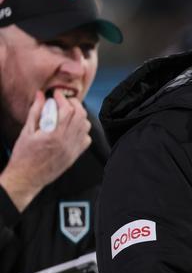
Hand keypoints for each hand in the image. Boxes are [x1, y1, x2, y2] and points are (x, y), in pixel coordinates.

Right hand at [0, 90, 91, 210]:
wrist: (27, 177)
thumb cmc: (24, 156)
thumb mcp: (26, 131)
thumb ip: (35, 112)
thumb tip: (41, 95)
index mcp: (54, 135)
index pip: (68, 110)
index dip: (63, 98)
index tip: (57, 95)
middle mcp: (67, 142)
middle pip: (81, 115)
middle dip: (73, 104)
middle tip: (64, 101)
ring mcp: (73, 149)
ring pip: (86, 126)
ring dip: (79, 116)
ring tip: (67, 113)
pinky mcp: (75, 155)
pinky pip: (86, 139)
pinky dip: (82, 130)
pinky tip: (71, 128)